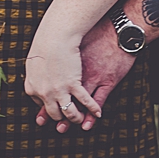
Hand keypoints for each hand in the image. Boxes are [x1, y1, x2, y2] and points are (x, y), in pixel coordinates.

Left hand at [25, 29, 101, 133]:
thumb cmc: (47, 40)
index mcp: (32, 87)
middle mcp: (44, 93)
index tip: (55, 109)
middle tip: (67, 123)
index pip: (41, 105)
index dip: (50, 108)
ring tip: (82, 121)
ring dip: (76, 118)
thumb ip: (35, 70)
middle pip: (55, 113)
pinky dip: (92, 109)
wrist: (57, 32)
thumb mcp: (35, 58)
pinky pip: (84, 101)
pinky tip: (97, 113)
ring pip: (69, 112)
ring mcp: (59, 90)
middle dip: (62, 120)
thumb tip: (36, 73)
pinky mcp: (74, 84)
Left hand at [34, 17, 133, 132]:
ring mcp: (91, 79)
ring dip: (70, 118)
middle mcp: (74, 76)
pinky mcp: (106, 81)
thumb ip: (62, 52)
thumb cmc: (96, 31)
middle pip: (60, 99)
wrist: (117, 29)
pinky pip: (96, 101)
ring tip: (63, 128)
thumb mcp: (73, 41)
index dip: (45, 98)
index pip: (50, 87)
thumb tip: (50, 57)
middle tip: (46, 122)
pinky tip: (87, 122)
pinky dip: (91, 113)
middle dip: (53, 113)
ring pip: (77, 104)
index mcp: (64, 66)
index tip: (41, 104)